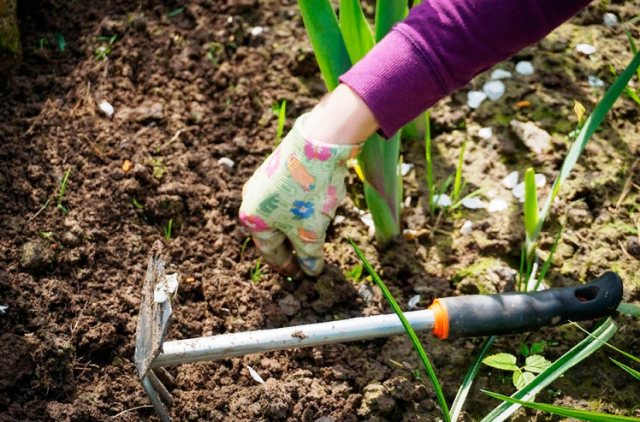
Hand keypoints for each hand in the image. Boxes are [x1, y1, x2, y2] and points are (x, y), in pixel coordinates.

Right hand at [239, 113, 360, 275]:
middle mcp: (251, 200)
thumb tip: (311, 270)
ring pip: (282, 213)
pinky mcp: (278, 167)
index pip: (271, 252)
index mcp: (252, 220)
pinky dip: (301, 207)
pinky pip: (288, 196)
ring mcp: (263, 181)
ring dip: (298, 225)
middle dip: (293, 245)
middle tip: (308, 257)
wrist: (318, 143)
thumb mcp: (311, 232)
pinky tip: (318, 206)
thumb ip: (309, 255)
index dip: (288, 266)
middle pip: (274, 232)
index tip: (301, 275)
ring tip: (317, 232)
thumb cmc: (308, 193)